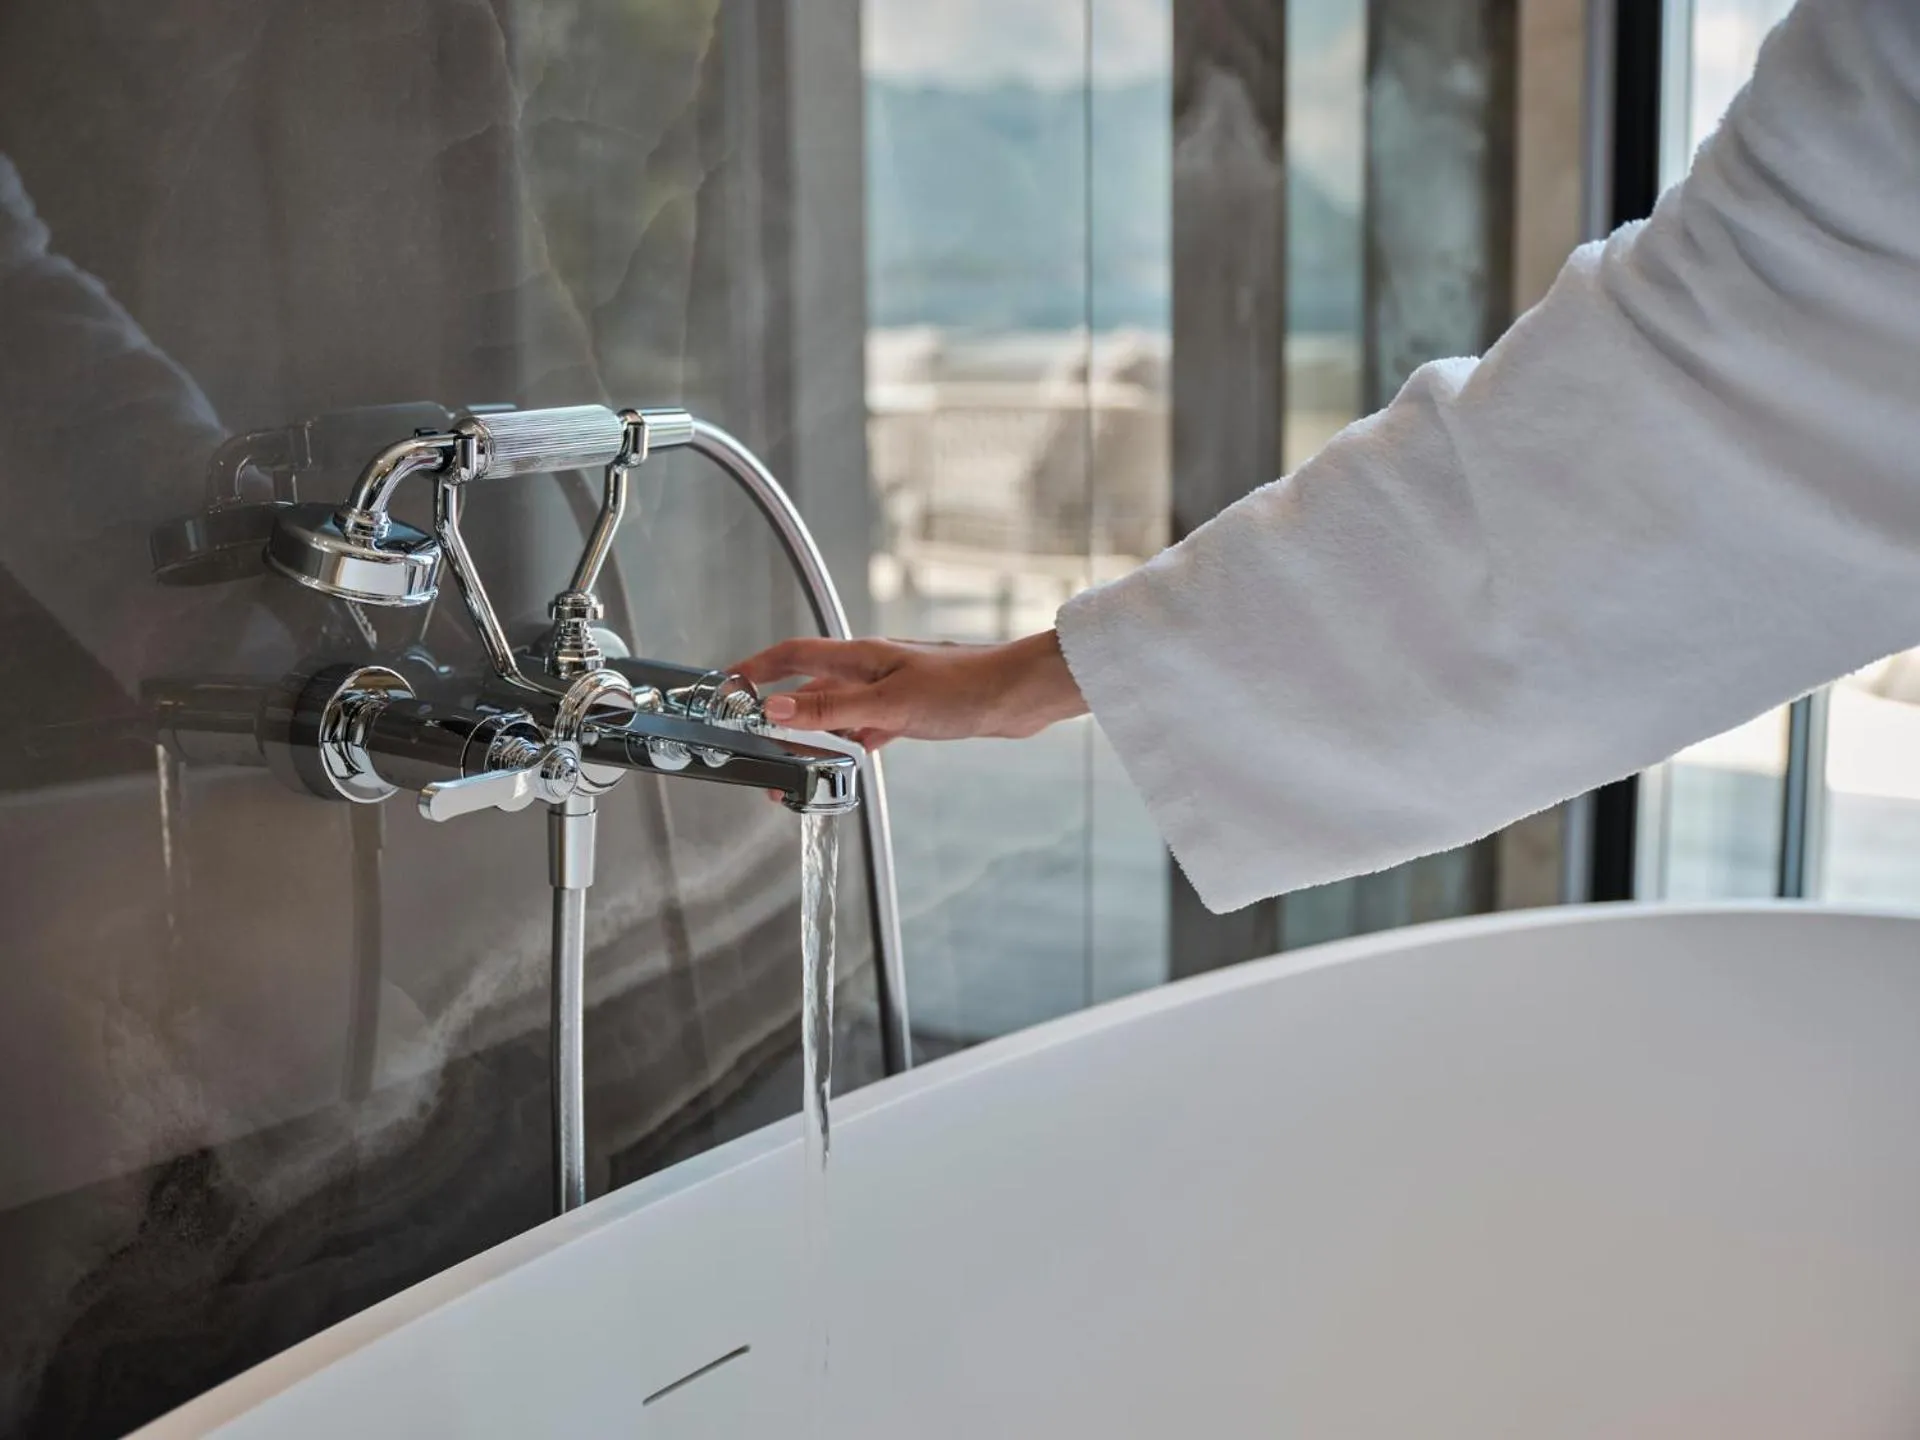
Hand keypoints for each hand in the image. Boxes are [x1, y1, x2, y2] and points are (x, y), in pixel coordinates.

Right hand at [731, 630, 1087, 749]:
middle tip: (758, 751)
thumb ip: (831, 709)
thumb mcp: (889, 704)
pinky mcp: (911, 710)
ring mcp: (890, 690)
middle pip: (809, 689)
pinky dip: (850, 744)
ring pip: (837, 713)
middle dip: (779, 718)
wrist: (1019, 696)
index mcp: (859, 658)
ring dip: (813, 738)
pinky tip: (848, 762)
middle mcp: (870, 669)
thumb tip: (776, 710)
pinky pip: (866, 726)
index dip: (755, 670)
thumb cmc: (965, 689)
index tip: (727, 688)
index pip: (791, 657)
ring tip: (794, 771)